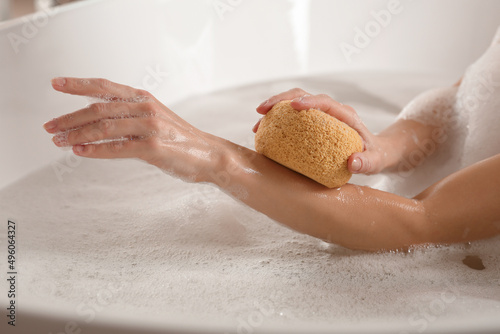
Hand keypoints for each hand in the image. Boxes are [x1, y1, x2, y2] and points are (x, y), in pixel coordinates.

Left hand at [43, 77, 220, 181]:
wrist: (209, 155)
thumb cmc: (180, 139)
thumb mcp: (155, 117)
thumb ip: (129, 114)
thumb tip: (97, 119)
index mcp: (144, 98)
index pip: (105, 87)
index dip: (78, 84)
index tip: (56, 84)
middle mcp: (146, 108)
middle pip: (98, 109)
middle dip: (69, 118)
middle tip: (49, 126)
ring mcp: (150, 127)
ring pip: (104, 128)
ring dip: (77, 134)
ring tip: (59, 141)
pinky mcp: (153, 147)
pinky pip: (117, 148)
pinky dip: (95, 150)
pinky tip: (80, 151)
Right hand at [253, 88, 385, 174]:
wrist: (375, 150)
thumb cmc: (374, 155)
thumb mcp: (375, 161)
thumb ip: (367, 163)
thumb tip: (353, 163)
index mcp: (345, 114)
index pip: (325, 102)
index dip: (308, 101)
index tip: (293, 106)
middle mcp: (331, 110)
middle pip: (303, 95)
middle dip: (281, 100)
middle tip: (261, 111)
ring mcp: (321, 114)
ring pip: (294, 102)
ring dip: (274, 108)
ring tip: (258, 124)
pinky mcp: (314, 121)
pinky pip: (293, 116)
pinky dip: (278, 120)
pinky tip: (264, 132)